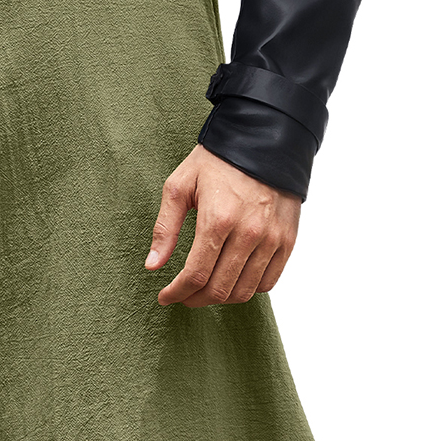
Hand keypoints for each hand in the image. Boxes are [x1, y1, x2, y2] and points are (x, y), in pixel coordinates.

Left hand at [145, 145, 300, 306]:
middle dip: (195, 299)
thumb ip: (166, 228)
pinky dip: (248, 289)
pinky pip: (268, 282)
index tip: (165, 296)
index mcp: (217, 219)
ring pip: (244, 291)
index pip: (195, 275)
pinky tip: (231, 280)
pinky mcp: (287, 240)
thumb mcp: (180, 185)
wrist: (264, 141)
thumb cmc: (217, 161)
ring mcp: (271, 239)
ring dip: (220, 298)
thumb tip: (152, 265)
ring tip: (205, 290)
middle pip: (219, 288)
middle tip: (182, 296)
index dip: (176, 292)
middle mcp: (248, 233)